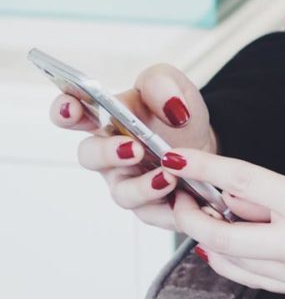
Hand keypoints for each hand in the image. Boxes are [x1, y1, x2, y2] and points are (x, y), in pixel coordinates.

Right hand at [50, 62, 270, 229]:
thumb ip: (162, 84)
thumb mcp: (175, 88)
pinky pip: (153, 213)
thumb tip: (169, 104)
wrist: (205, 145)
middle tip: (133, 148)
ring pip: (122, 193)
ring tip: (168, 176)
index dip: (65, 110)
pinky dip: (169, 208)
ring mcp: (126, 182)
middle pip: (90, 156)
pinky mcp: (149, 206)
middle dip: (107, 153)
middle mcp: (109, 154)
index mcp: (106, 119)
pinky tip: (186, 198)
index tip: (73, 107)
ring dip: (143, 187)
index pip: (72, 114)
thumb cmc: (177, 115)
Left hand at [166, 147, 284, 298]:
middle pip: (219, 236)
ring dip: (210, 242)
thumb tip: (246, 201)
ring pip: (230, 263)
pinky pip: (255, 278)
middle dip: (192, 216)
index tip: (176, 160)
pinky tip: (234, 248)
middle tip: (184, 198)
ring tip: (208, 220)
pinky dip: (235, 262)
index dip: (202, 169)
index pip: (240, 183)